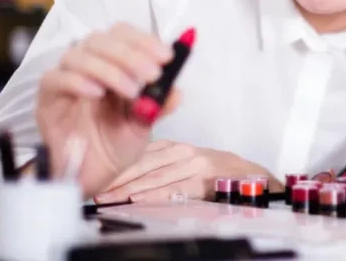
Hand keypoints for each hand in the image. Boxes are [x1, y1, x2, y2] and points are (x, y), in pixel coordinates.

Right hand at [36, 22, 176, 197]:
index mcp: (114, 63)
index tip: (166, 56)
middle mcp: (89, 65)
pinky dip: (77, 81)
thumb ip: (159, 105)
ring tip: (130, 91)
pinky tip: (97, 94)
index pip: (123, 35)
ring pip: (79, 56)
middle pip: (101, 40)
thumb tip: (177, 92)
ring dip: (109, 69)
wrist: (94, 174)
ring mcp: (66, 79)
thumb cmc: (118, 142)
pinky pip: (55, 78)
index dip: (145, 41)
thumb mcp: (146, 123)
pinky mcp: (47, 98)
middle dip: (131, 54)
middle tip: (152, 74)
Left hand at [95, 140, 279, 203]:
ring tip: (109, 198)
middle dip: (117, 179)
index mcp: (175, 146)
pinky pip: (174, 188)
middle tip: (97, 191)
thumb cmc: (213, 171)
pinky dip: (154, 194)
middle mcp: (183, 152)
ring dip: (129, 189)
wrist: (248, 176)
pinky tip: (138, 199)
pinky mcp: (203, 180)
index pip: (139, 155)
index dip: (117, 166)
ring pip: (156, 176)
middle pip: (143, 165)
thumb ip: (159, 165)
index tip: (97, 177)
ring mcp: (194, 165)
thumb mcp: (184, 160)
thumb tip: (126, 179)